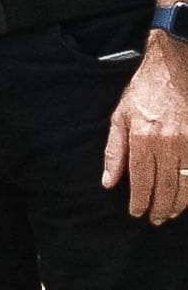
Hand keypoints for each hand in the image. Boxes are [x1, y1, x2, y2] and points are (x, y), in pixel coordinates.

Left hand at [101, 36, 187, 224]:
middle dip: (160, 207)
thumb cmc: (142, 93)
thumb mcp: (119, 117)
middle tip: (154, 219)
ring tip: (169, 213)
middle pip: (166, 186)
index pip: (142, 179)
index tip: (136, 212)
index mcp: (143, 137)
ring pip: (186, 183)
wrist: (173, 70)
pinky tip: (186, 197)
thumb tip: (109, 181)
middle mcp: (168, 143)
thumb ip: (115, 151)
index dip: (140, 200)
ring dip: (178, 203)